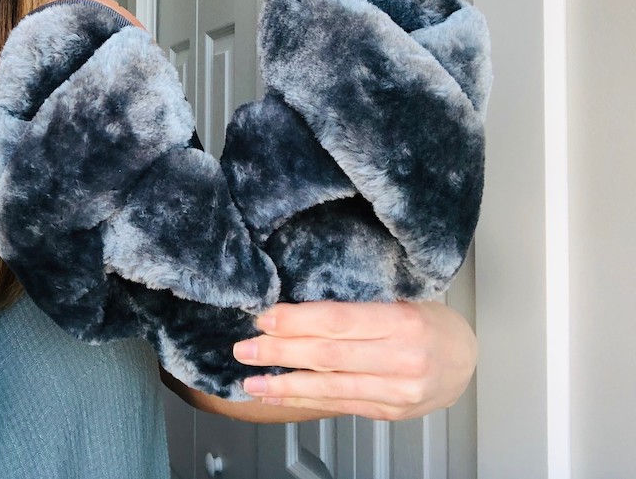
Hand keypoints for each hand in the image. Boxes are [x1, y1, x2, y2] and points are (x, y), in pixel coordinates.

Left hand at [232, 301, 476, 420]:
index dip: (297, 321)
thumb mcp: (400, 298)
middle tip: (244, 349)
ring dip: (283, 385)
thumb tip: (296, 306)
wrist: (465, 360)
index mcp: (403, 321)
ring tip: (251, 381)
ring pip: (329, 387)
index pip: (339, 320)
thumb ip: (357, 306)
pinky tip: (277, 395)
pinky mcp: (388, 412)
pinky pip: (338, 405)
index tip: (264, 318)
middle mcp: (401, 359)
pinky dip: (302, 400)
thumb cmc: (427, 320)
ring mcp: (396, 391)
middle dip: (280, 353)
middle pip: (328, 356)